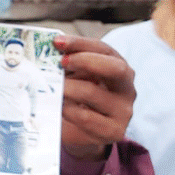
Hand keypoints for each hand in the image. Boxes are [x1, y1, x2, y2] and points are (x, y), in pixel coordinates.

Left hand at [54, 35, 134, 160]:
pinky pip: (86, 117)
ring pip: (93, 93)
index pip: (104, 49)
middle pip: (116, 68)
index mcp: (119, 69)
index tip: (57, 42)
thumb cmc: (77, 98)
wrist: (80, 132)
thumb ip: (68, 64)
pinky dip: (67, 109)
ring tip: (52, 87)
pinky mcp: (113, 131)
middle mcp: (127, 88)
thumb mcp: (75, 77)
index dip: (80, 43)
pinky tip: (58, 107)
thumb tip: (48, 49)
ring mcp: (123, 111)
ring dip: (67, 87)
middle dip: (85, 61)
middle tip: (61, 62)